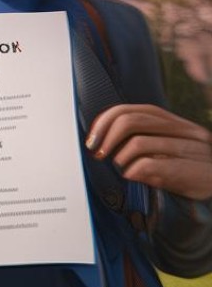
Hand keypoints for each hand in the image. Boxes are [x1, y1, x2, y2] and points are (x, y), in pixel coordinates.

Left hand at [87, 104, 211, 200]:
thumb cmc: (193, 173)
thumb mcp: (170, 151)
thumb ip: (144, 140)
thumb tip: (103, 140)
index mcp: (175, 122)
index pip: (132, 110)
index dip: (105, 121)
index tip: (92, 138)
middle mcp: (185, 130)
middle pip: (130, 121)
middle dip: (106, 138)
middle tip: (98, 154)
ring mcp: (191, 149)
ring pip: (138, 144)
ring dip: (120, 158)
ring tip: (121, 168)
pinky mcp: (193, 170)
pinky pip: (150, 164)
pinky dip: (134, 171)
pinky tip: (133, 177)